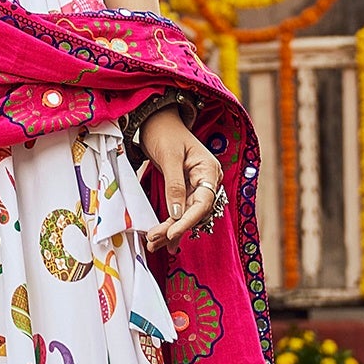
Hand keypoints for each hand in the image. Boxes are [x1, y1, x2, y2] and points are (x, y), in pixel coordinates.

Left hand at [138, 111, 225, 249]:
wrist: (157, 120)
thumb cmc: (164, 132)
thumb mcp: (169, 156)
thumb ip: (174, 185)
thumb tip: (176, 214)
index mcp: (209, 169)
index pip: (203, 202)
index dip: (188, 220)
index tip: (172, 233)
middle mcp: (207, 180)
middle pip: (195, 212)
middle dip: (176, 228)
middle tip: (156, 241)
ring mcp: (196, 185)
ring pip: (187, 214)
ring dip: (172, 229)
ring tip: (154, 243)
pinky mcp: (185, 189)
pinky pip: (180, 209)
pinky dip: (171, 222)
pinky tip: (163, 237)